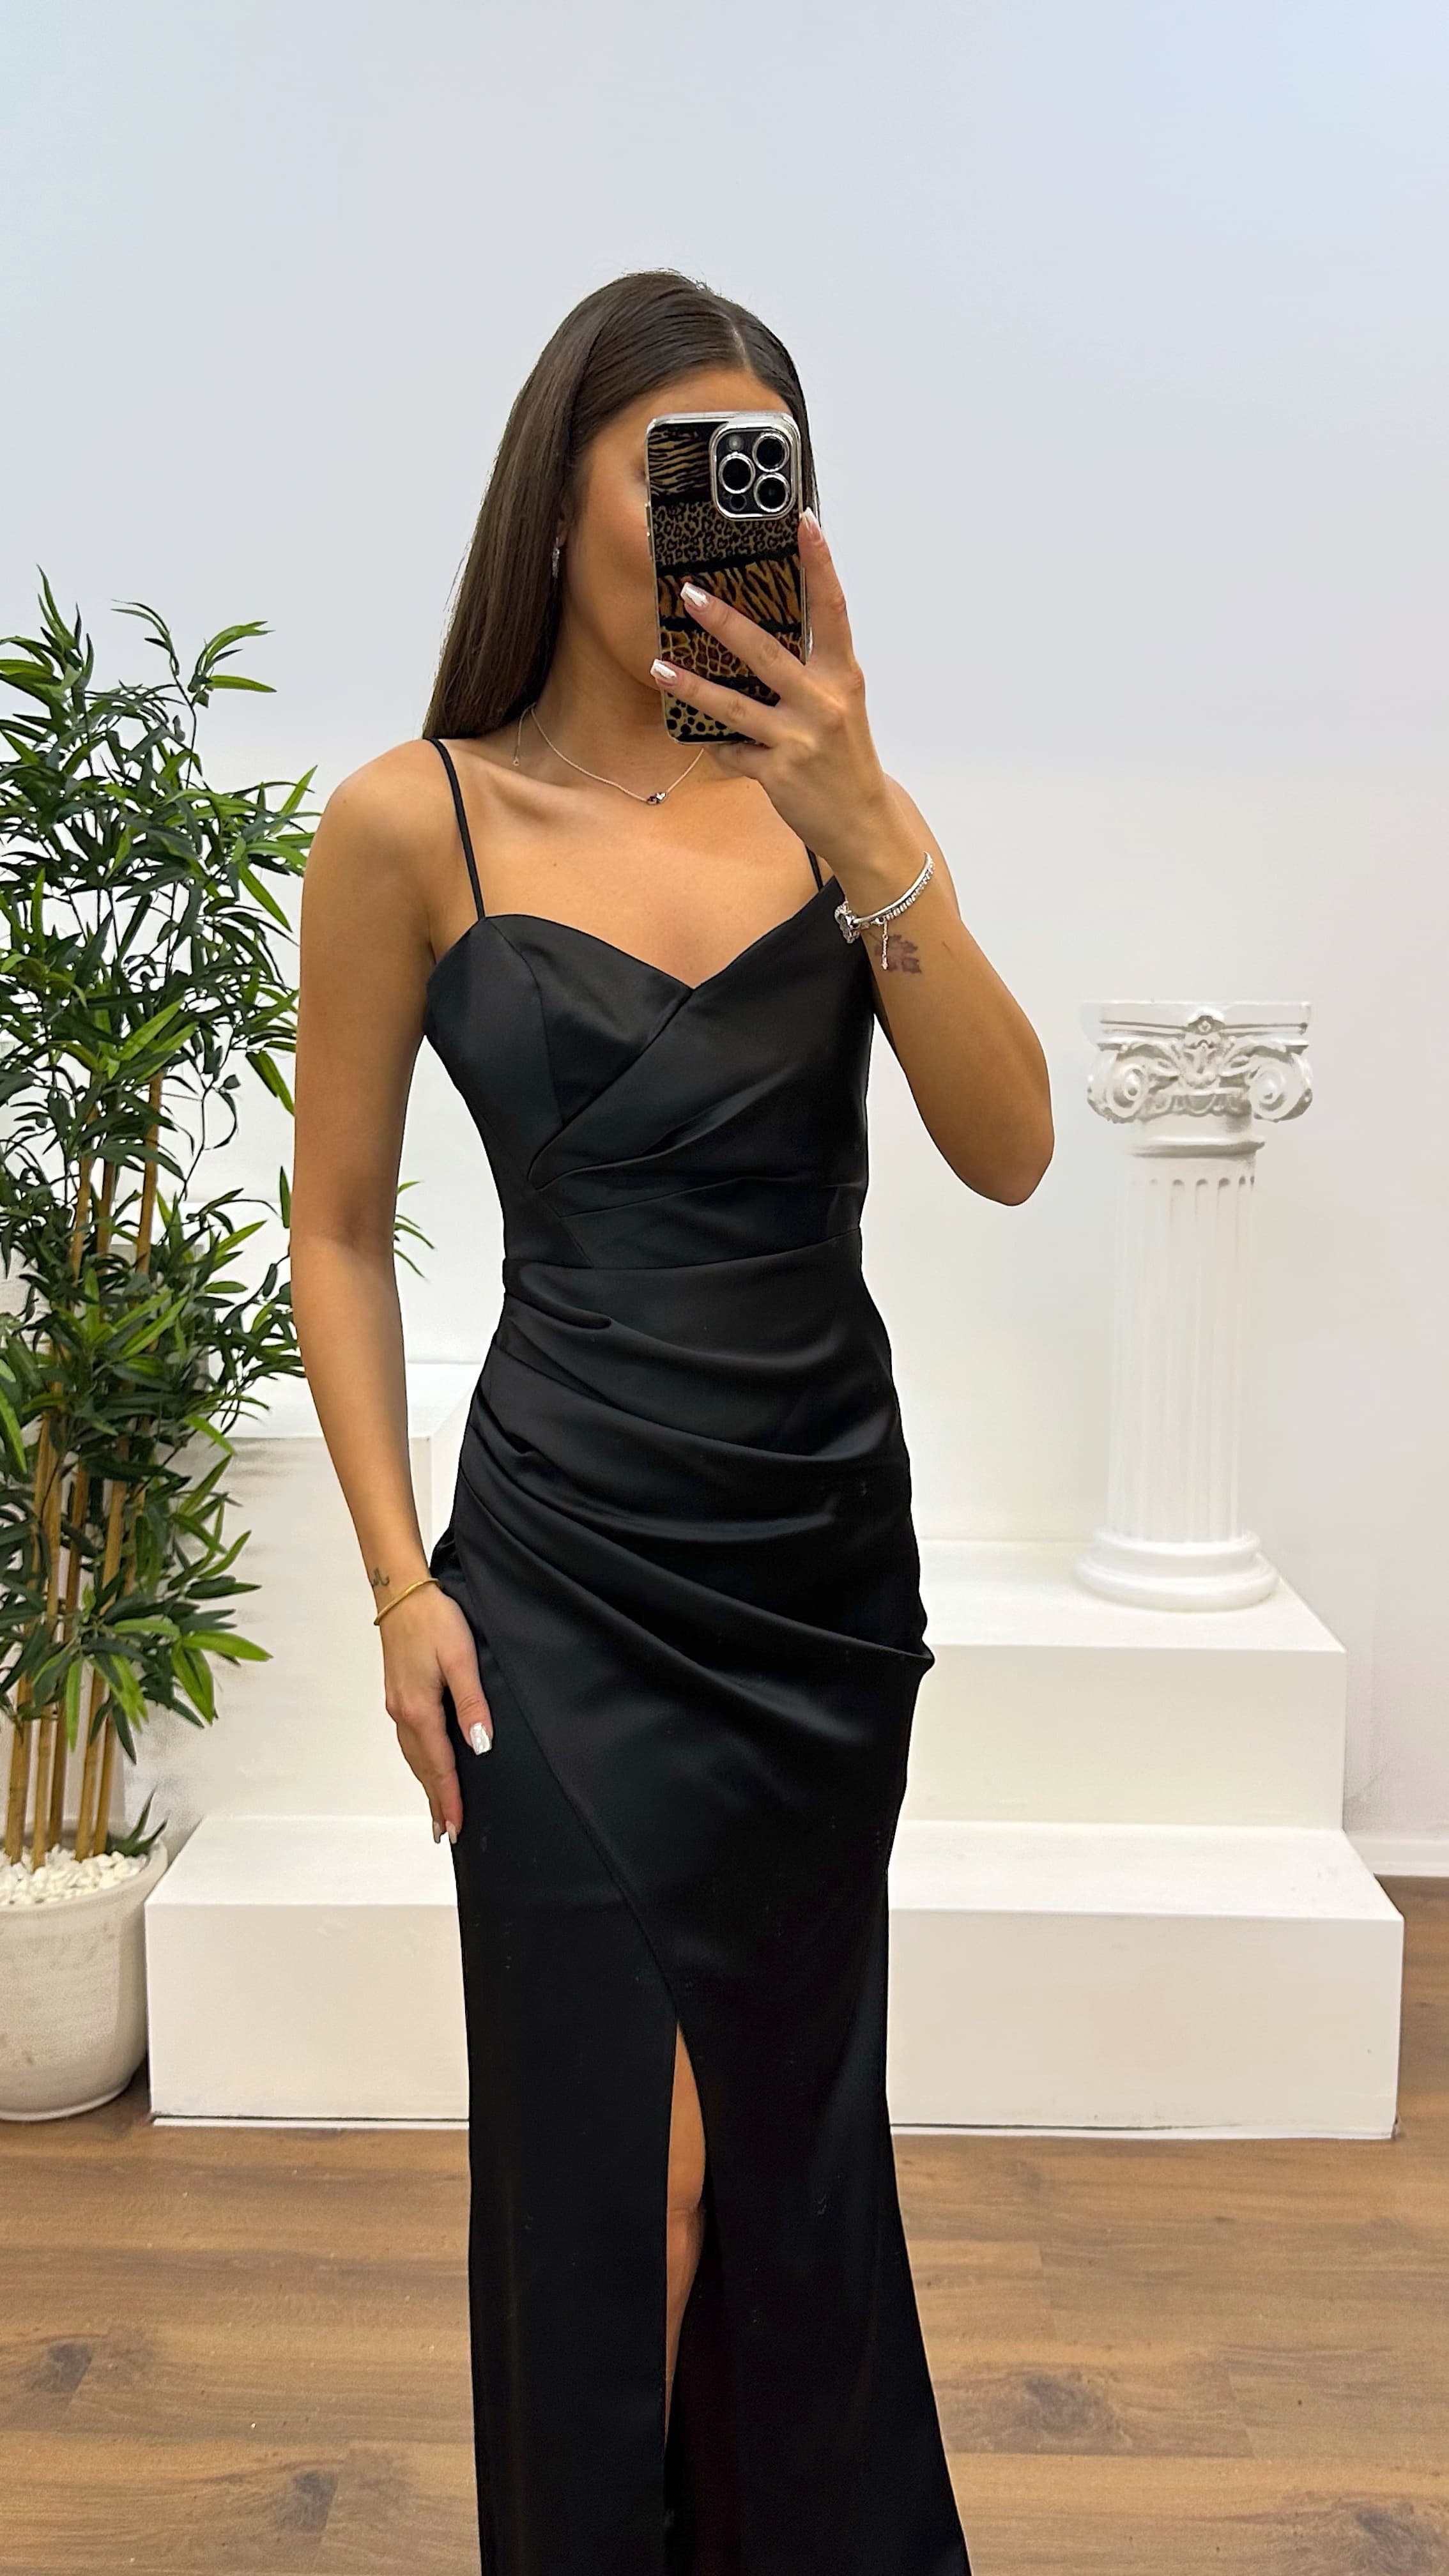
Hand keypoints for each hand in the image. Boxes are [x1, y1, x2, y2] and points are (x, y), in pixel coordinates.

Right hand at [379, 1582, 492, 1843]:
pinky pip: (409, 1740)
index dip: (449, 1798)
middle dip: (435, 1800)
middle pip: (422, 1767)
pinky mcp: (397, 1694)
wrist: (401, 1592)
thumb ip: (472, 1703)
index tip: (455, 1828)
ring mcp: (397, 1704)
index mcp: (420, 1709)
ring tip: (436, 1809)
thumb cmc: (436, 1621)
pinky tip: (426, 1765)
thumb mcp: (461, 1659)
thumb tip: (480, 1745)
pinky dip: (419, 1761)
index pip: (439, 1765)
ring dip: (426, 1783)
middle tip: (445, 1833)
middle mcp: (403, 1712)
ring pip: (413, 1755)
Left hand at [649, 509, 911, 897]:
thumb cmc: (846, 758)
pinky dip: (719, 748)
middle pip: (767, 653)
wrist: (862, 822)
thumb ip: (810, 673)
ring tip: (659, 666)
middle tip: (690, 594)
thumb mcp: (840, 707)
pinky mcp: (778, 774)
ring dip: (692, 685)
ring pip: (735, 706)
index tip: (805, 523)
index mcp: (843, 678)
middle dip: (724, 623)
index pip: (833, 610)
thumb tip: (759, 638)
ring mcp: (800, 741)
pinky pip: (732, 753)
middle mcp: (824, 704)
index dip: (820, 564)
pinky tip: (710, 744)